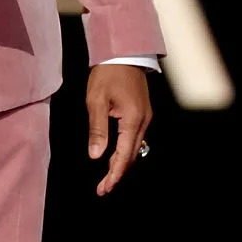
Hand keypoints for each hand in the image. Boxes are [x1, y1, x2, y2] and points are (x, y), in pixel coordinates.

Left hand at [86, 64, 151, 195]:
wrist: (122, 52)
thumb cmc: (108, 72)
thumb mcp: (96, 99)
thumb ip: (97, 129)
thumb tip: (96, 155)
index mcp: (133, 120)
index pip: (124, 156)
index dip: (114, 175)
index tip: (104, 189)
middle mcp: (143, 121)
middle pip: (131, 155)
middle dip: (117, 173)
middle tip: (103, 187)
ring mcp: (145, 116)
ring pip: (134, 147)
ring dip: (121, 162)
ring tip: (107, 176)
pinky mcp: (142, 111)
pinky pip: (134, 137)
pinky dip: (125, 149)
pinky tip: (116, 154)